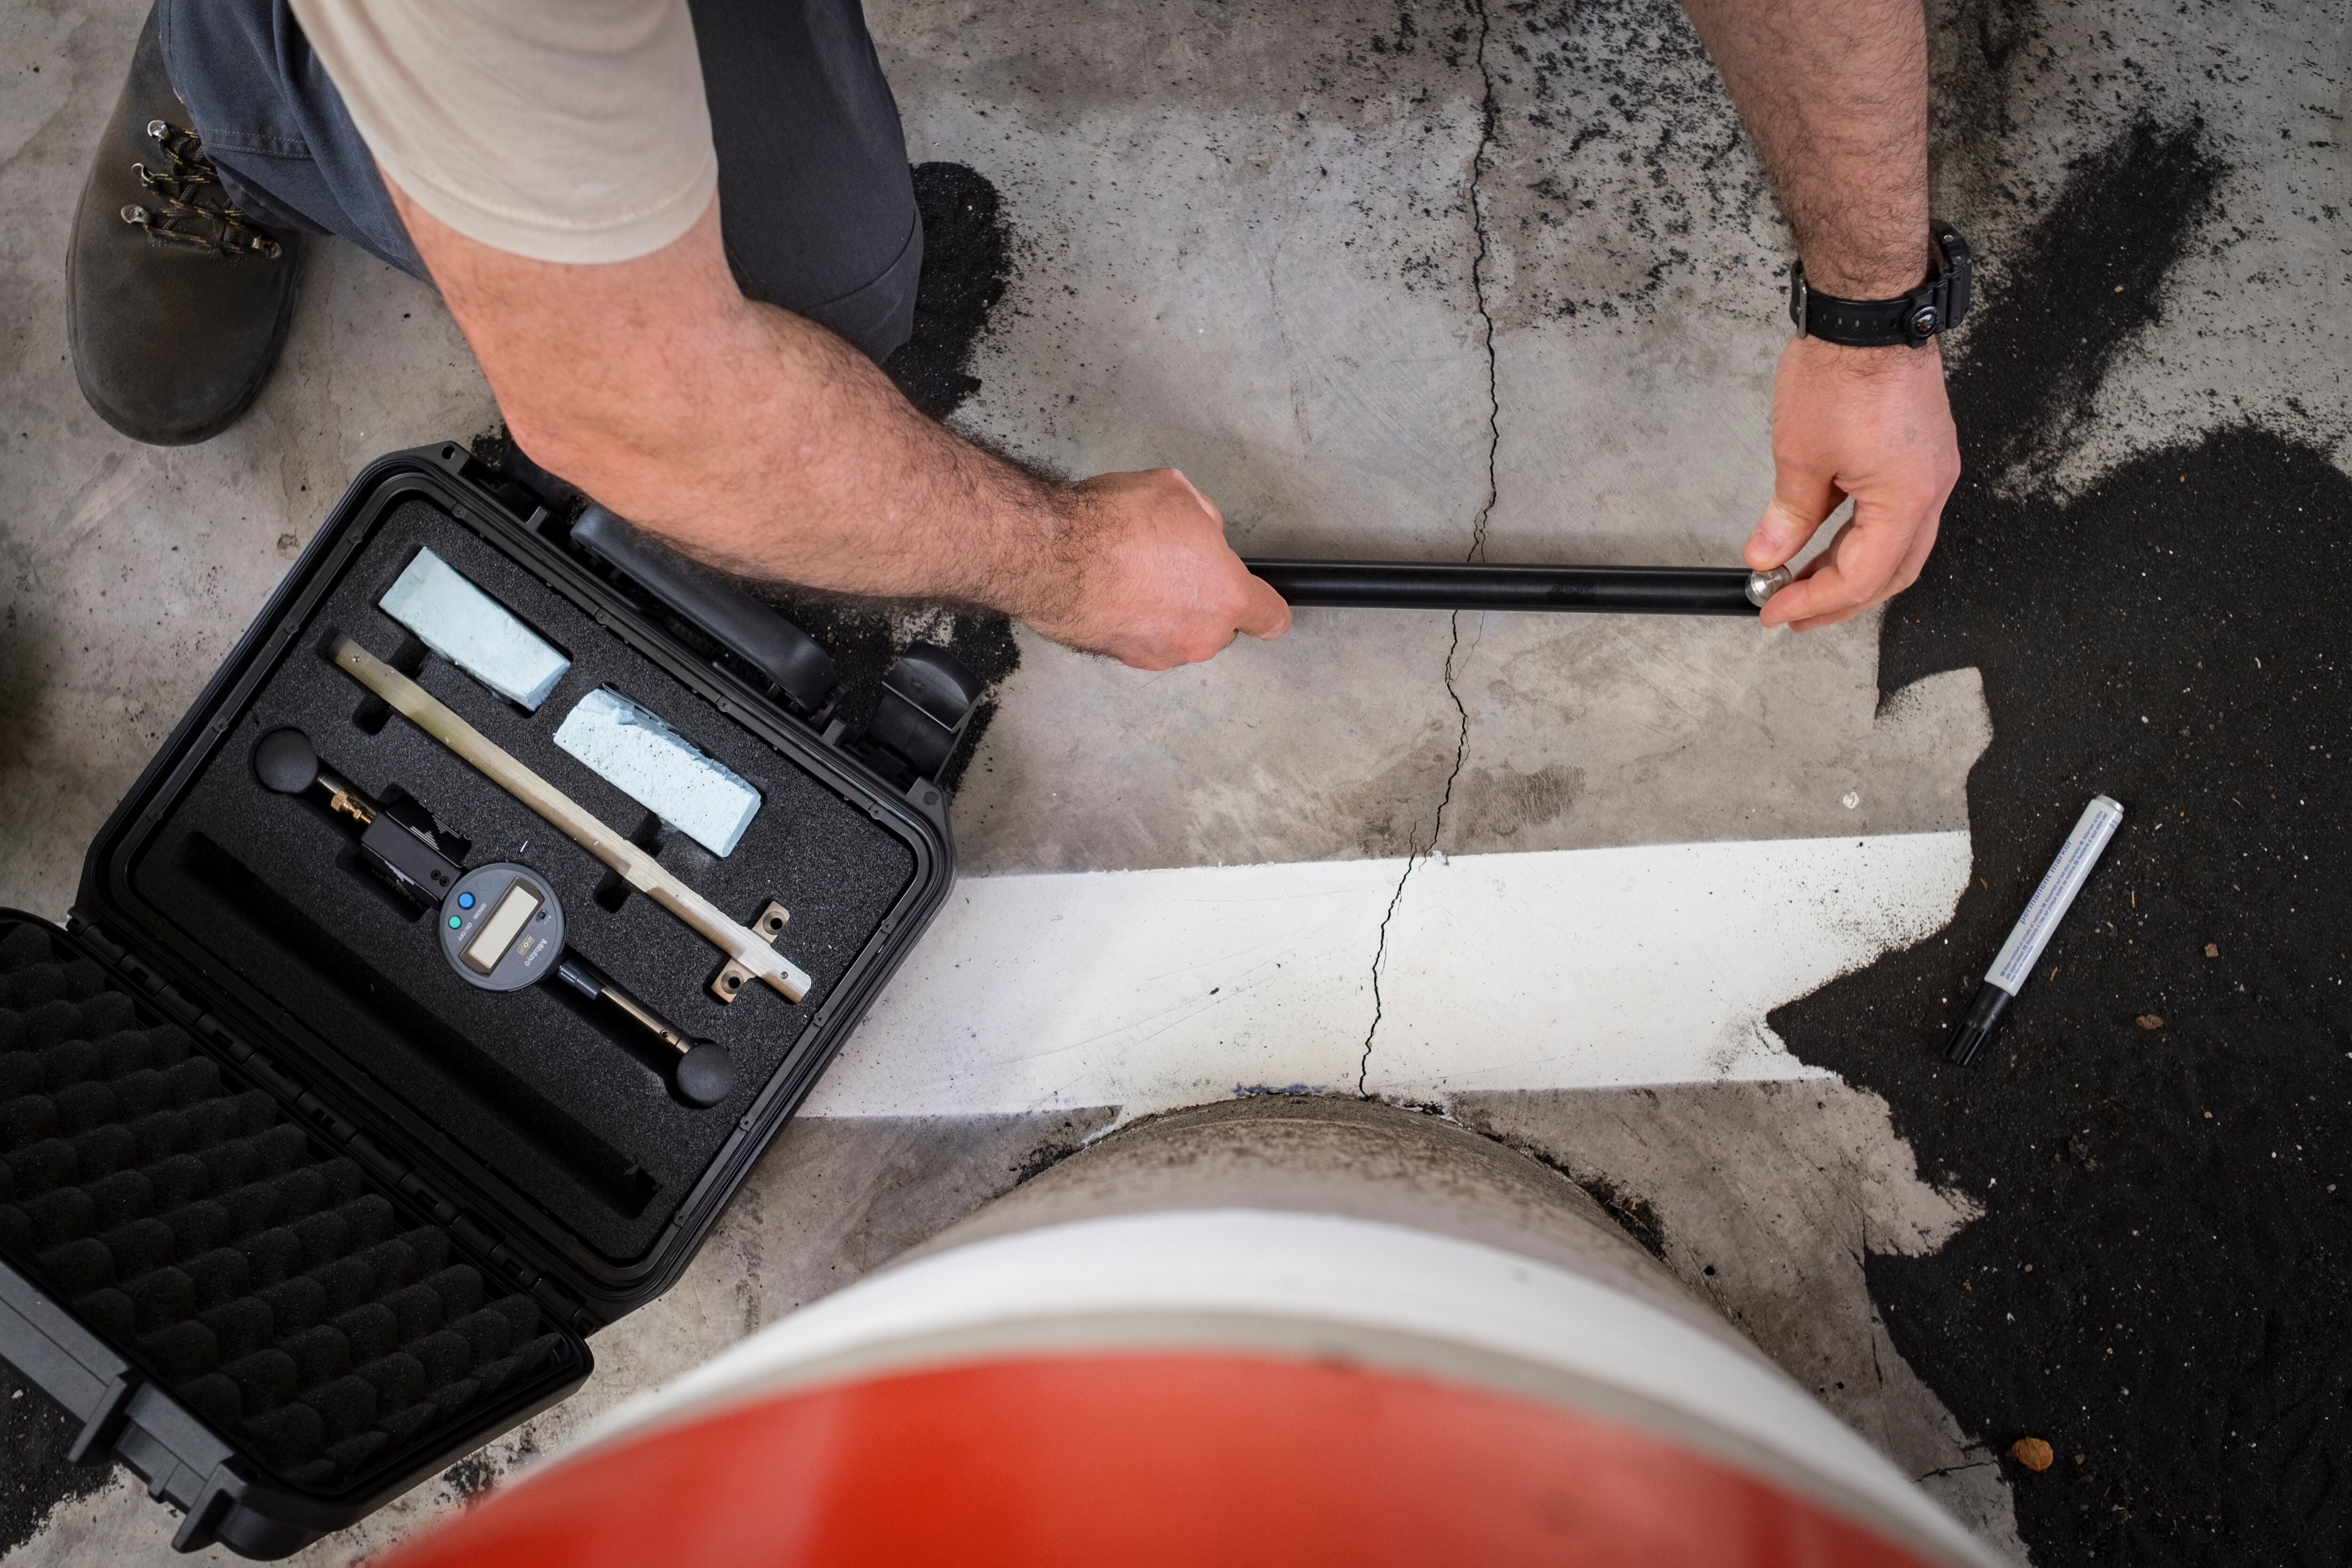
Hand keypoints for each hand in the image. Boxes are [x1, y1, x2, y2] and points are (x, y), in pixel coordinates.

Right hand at [1018, 468, 1292, 669]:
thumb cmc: (1116, 525)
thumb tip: (1201, 530)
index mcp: (1227, 597)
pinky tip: (1110, 588)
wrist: (1051, 555)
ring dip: (1165, 610)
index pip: (1271, 618)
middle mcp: (1197, 637)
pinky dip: (1131, 619)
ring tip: (1132, 571)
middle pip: (1218, 625)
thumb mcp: (1177, 494)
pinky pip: (1140, 639)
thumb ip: (1203, 520)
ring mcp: (1157, 654)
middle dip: (1202, 597)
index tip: (1256, 597)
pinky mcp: (1118, 658)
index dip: (1265, 606)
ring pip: (1177, 634)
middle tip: (1173, 562)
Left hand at [1745, 334, 1959, 629]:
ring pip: (1897, 547)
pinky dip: (1861, 537)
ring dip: (1851, 570)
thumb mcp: (1800, 455)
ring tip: (1804, 582)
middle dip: (1839, 599)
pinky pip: (1897, 514)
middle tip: (1793, 611)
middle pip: (1890, 572)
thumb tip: (1768, 556)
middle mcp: (1932, 490)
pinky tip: (1825, 541)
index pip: (1862, 578)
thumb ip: (1788, 517)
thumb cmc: (1844, 371)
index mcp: (1908, 500)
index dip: (1816, 603)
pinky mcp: (1921, 454)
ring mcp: (1931, 471)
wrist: (1869, 313)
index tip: (1775, 612)